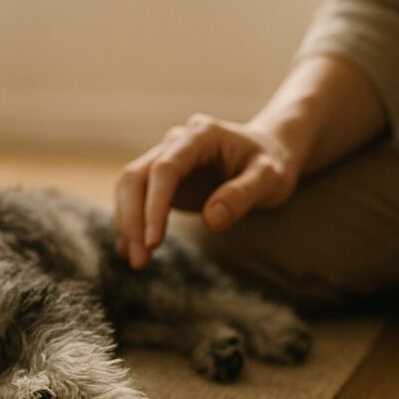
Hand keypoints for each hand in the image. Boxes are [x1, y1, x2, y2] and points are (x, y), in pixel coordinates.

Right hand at [113, 112, 303, 268]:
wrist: (269, 151)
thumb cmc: (272, 163)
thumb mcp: (270, 178)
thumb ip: (242, 195)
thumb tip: (211, 220)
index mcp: (200, 136)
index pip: (164, 169)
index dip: (154, 206)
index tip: (153, 242)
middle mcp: (175, 143)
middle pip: (135, 177)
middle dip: (132, 220)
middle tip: (140, 262)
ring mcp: (165, 158)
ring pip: (128, 187)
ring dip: (126, 224)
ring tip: (136, 261)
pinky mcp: (161, 178)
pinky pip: (134, 197)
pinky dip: (129, 223)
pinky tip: (132, 250)